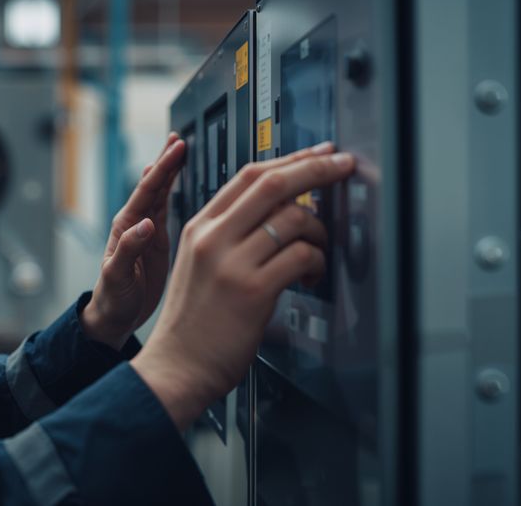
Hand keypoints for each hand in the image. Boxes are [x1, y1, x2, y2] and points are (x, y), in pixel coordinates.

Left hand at [82, 133, 185, 349]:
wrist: (114, 316)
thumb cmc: (111, 299)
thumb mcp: (118, 276)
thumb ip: (129, 250)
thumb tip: (146, 225)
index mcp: (126, 227)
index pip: (146, 191)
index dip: (162, 169)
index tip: (175, 149)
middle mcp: (135, 223)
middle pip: (153, 185)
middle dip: (166, 161)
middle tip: (178, 139)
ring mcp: (147, 230)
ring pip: (161, 193)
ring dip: (170, 171)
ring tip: (179, 148)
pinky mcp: (157, 240)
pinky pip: (167, 208)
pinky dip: (174, 190)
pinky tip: (179, 178)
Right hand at [130, 142, 354, 430]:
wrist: (176, 366)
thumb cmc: (194, 322)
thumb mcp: (199, 264)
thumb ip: (230, 235)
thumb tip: (282, 210)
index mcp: (199, 227)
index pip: (249, 175)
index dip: (291, 159)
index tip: (320, 153)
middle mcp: (212, 238)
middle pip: (273, 184)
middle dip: (317, 169)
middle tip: (344, 165)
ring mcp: (231, 262)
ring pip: (293, 219)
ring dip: (319, 230)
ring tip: (317, 252)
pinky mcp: (252, 290)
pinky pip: (301, 256)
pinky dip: (316, 262)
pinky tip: (310, 276)